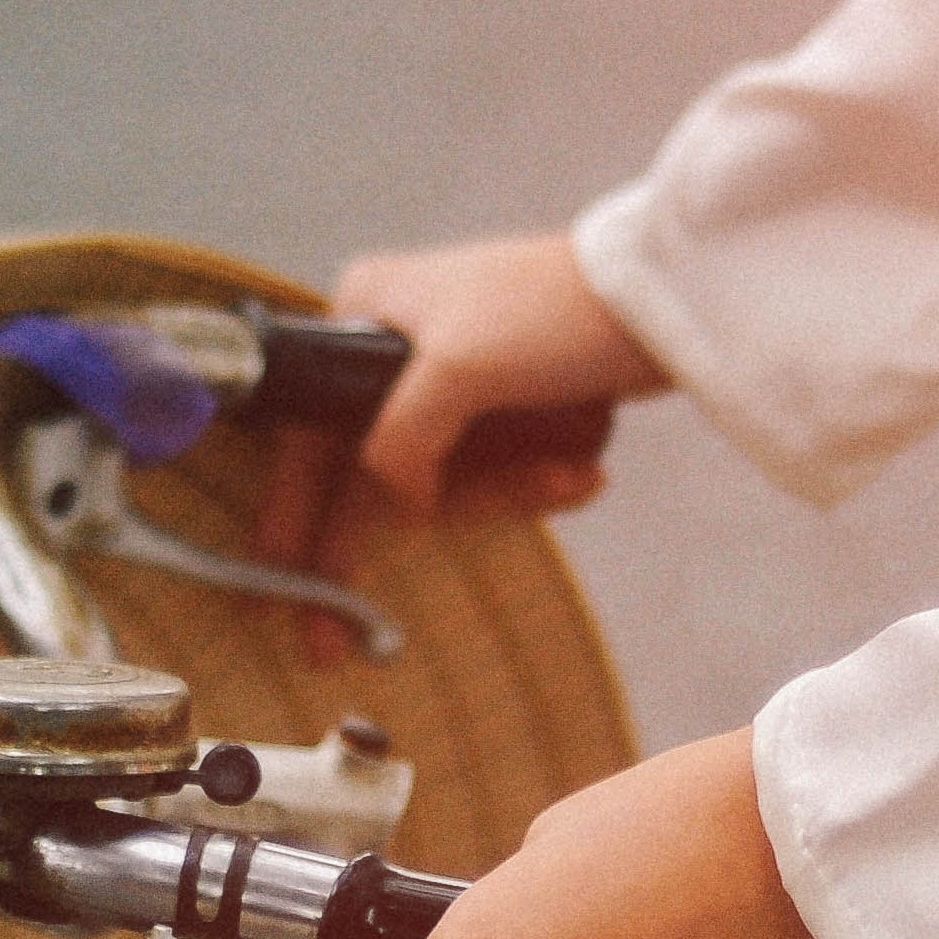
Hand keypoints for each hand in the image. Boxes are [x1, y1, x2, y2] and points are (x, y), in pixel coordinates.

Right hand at [251, 232, 670, 663]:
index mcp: (363, 318)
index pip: (306, 439)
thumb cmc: (555, 308)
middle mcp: (393, 346)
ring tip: (569, 476)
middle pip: (368, 474)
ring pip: (441, 482)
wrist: (665, 295)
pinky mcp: (504, 403)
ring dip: (502, 496)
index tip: (272, 595)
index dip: (290, 520)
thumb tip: (391, 501)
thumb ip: (397, 442)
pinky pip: (494, 472)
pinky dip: (533, 482)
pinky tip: (582, 471)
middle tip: (337, 643)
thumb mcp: (456, 369)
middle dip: (386, 541)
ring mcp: (451, 378)